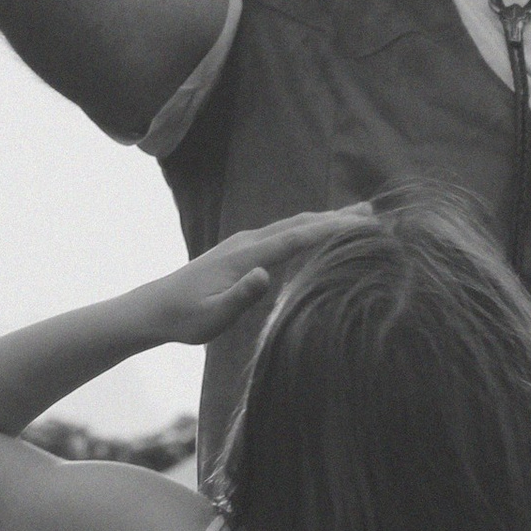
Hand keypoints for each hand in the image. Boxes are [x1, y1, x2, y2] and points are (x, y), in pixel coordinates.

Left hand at [131, 208, 370, 349]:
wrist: (157, 306)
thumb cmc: (186, 317)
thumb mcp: (213, 315)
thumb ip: (241, 296)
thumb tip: (265, 274)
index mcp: (246, 256)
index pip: (296, 237)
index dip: (330, 229)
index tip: (361, 224)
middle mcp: (249, 241)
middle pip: (300, 223)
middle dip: (336, 217)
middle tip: (373, 213)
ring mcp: (246, 242)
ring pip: (293, 224)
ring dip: (325, 219)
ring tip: (357, 215)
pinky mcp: (244, 249)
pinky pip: (285, 232)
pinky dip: (309, 227)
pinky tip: (320, 230)